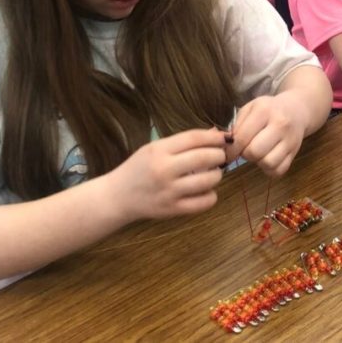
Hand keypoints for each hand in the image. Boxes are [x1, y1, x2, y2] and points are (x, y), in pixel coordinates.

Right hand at [106, 128, 227, 220]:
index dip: (214, 137)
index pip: (194, 138)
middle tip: (220, 156)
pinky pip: (204, 202)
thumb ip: (183, 142)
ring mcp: (169, 192)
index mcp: (158, 151)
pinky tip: (206, 190)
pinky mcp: (173, 210)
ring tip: (213, 173)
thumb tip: (215, 133)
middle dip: (219, 155)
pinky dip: (211, 195)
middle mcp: (164, 170)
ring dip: (217, 175)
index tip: (224, 138)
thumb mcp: (154, 148)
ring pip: (208, 180)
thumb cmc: (138, 168)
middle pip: (205, 158)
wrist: (117, 196)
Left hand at [230, 94, 307, 176]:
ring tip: (258, 154)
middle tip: (246, 150)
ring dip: (258, 162)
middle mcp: (280, 125)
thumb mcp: (250, 109)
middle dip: (245, 155)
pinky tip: (267, 159)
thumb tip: (227, 146)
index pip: (242, 138)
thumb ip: (237, 126)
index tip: (228, 153)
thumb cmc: (268, 109)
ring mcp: (290, 140)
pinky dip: (270, 169)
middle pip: (255, 152)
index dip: (231, 150)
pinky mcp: (295, 152)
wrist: (296, 110)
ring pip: (268, 163)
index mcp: (264, 111)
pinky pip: (279, 171)